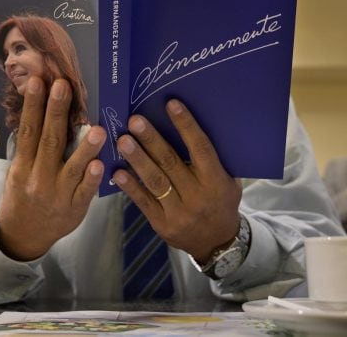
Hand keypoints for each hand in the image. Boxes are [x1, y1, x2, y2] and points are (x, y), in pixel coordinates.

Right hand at [0, 77, 106, 260]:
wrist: (23, 234)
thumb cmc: (23, 194)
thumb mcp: (19, 170)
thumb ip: (31, 145)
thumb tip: (41, 106)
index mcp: (22, 166)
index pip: (28, 131)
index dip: (33, 106)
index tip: (38, 82)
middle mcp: (38, 178)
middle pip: (49, 142)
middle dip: (56, 112)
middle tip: (64, 86)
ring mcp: (57, 195)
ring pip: (72, 168)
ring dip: (85, 148)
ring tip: (97, 128)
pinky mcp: (74, 209)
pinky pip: (84, 193)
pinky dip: (91, 179)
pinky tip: (100, 165)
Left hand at [112, 99, 241, 263]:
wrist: (217, 242)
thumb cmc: (221, 200)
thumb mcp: (229, 180)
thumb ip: (214, 159)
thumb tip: (192, 125)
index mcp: (216, 181)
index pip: (200, 149)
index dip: (186, 126)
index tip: (171, 104)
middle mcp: (198, 196)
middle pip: (171, 163)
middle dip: (152, 140)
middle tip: (134, 120)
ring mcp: (179, 212)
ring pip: (155, 181)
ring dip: (137, 159)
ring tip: (122, 141)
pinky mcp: (162, 224)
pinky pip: (143, 202)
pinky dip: (130, 186)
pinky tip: (117, 171)